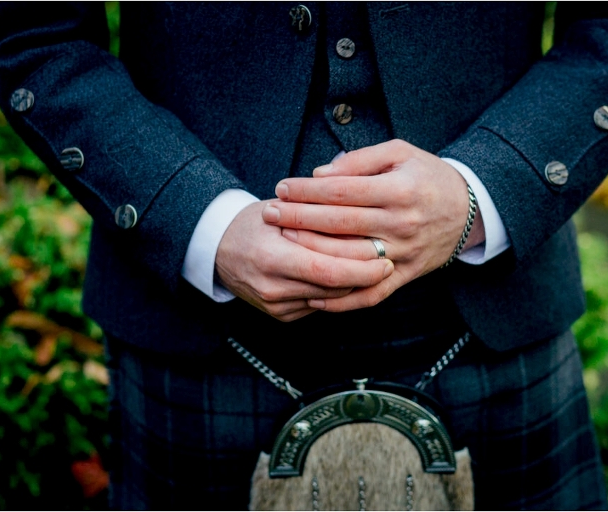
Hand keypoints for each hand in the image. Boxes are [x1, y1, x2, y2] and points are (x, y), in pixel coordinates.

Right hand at [216, 200, 393, 321]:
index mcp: (271, 257)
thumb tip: (364, 223)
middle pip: (333, 287)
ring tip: (374, 267)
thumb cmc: (255, 222)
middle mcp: (272, 287)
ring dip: (354, 285)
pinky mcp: (280, 315)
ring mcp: (275, 305)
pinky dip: (336, 292)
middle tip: (388, 262)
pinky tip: (350, 278)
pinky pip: (319, 305)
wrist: (219, 249)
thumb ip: (318, 218)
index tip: (385, 258)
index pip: (328, 270)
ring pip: (330, 299)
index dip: (362, 268)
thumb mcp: (282, 210)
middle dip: (364, 277)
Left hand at [261, 139, 484, 311]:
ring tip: (283, 244)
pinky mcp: (406, 276)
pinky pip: (371, 294)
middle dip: (298, 218)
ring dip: (312, 254)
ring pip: (349, 259)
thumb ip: (361, 160)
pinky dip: (342, 301)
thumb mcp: (402, 153)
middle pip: (339, 223)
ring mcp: (403, 253)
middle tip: (269, 213)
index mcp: (398, 190)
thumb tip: (321, 174)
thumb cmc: (430, 177)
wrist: (470, 211)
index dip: (307, 190)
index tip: (282, 187)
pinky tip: (313, 296)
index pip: (342, 191)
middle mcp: (401, 223)